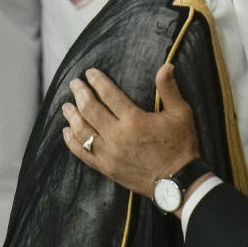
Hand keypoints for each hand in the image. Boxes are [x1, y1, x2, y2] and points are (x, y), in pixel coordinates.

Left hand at [62, 64, 201, 197]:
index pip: (108, 94)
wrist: (177, 181)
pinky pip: (82, 153)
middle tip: (75, 84)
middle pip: (90, 110)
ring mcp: (109, 153)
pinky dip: (71, 141)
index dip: (97, 81)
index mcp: (134, 120)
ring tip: (66, 106)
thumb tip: (166, 65)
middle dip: (80, 94)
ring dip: (72, 116)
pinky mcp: (106, 167)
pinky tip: (66, 132)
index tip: (89, 73)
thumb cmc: (181, 145)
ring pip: (82, 131)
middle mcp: (117, 135)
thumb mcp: (181, 114)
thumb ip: (169, 89)